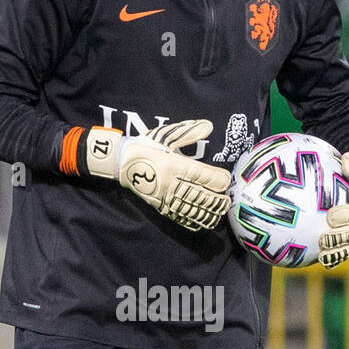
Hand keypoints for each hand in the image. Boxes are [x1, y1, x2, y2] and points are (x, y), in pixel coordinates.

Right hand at [87, 119, 229, 231]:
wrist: (121, 161)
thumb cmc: (145, 146)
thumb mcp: (166, 135)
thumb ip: (189, 132)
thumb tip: (209, 126)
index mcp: (175, 164)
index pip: (204, 176)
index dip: (219, 180)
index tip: (227, 180)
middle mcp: (171, 183)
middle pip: (201, 196)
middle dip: (217, 200)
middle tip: (227, 200)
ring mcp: (165, 197)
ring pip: (192, 209)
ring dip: (208, 213)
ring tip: (218, 213)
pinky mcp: (159, 206)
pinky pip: (178, 216)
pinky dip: (192, 221)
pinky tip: (202, 223)